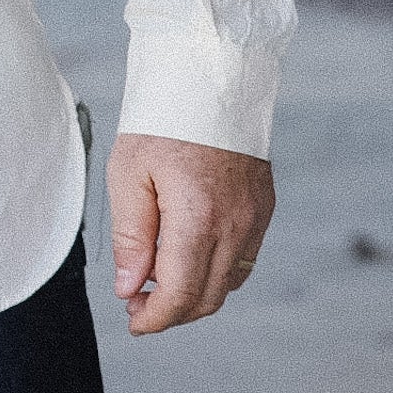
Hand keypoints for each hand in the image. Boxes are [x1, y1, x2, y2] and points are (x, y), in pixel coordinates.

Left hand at [107, 133, 274, 333]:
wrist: (208, 72)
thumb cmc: (163, 115)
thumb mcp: (129, 171)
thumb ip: (131, 235)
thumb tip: (130, 287)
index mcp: (198, 217)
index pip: (180, 294)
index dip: (154, 317)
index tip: (133, 320)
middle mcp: (235, 224)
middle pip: (207, 297)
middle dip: (172, 310)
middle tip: (138, 299)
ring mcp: (255, 216)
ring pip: (228, 282)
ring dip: (195, 291)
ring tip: (158, 274)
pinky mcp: (263, 205)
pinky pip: (244, 258)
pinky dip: (217, 268)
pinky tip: (189, 251)